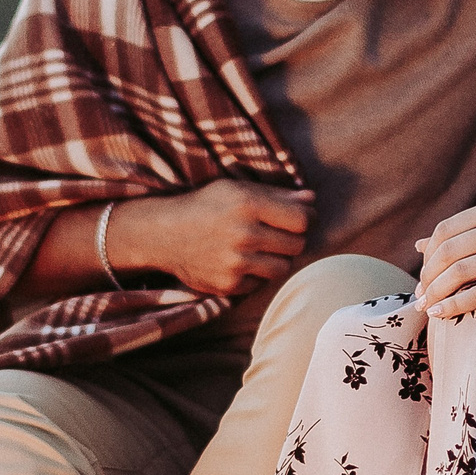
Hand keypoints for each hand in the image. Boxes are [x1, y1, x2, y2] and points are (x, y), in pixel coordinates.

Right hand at [111, 178, 312, 297]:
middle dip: (292, 240)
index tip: (299, 219)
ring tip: (261, 249)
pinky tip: (241, 261)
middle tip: (276, 234)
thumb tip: (312, 199)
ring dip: (277, 259)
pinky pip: (261, 283)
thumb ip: (277, 195)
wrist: (164, 233)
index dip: (306, 220)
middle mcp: (243, 234)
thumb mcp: (237, 189)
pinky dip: (256, 274)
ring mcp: (235, 262)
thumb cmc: (205, 206)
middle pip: (296, 245)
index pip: (302, 221)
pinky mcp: (228, 285)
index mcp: (248, 204)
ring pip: (283, 268)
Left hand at [414, 198, 475, 319]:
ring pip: (459, 273)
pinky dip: (454, 306)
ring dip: (435, 293)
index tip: (423, 275)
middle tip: (419, 295)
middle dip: (427, 277)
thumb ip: (466, 233)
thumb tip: (419, 243)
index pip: (445, 230)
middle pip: (447, 251)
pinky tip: (441, 315)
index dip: (428, 255)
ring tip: (426, 307)